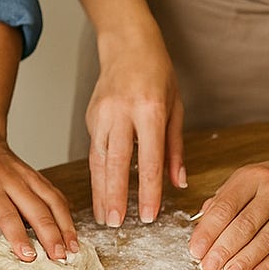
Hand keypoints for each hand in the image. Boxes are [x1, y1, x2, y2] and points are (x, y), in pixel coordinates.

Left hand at [0, 128, 77, 261]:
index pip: (7, 216)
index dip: (19, 236)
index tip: (28, 255)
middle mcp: (12, 182)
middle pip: (37, 210)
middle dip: (51, 235)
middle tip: (59, 258)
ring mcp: (28, 178)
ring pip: (53, 202)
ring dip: (65, 226)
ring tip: (72, 248)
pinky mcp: (38, 177)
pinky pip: (56, 195)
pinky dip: (66, 213)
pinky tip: (71, 230)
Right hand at [86, 33, 185, 225]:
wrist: (127, 45)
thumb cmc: (157, 75)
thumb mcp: (176, 108)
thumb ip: (175, 148)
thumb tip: (177, 183)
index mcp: (148, 110)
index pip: (148, 160)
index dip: (147, 191)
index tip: (147, 215)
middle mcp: (121, 113)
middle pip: (115, 163)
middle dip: (113, 197)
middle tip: (114, 224)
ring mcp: (101, 114)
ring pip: (98, 160)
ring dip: (99, 190)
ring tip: (102, 216)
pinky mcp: (90, 117)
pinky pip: (94, 150)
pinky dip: (96, 174)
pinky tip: (99, 191)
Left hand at [188, 151, 268, 269]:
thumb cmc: (267, 182)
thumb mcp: (241, 181)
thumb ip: (220, 204)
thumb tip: (200, 232)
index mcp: (251, 177)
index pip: (225, 208)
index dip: (208, 232)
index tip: (196, 252)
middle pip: (245, 225)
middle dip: (224, 250)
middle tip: (209, 269)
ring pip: (267, 239)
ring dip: (245, 260)